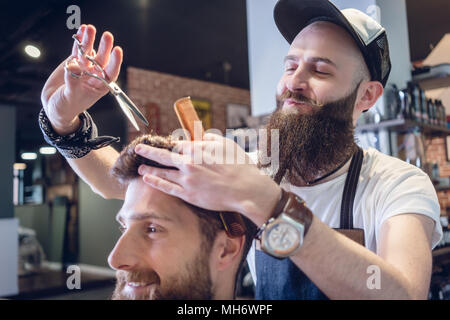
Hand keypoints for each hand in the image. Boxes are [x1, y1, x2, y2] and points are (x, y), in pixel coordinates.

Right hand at [41, 24, 122, 135]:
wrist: (53, 105)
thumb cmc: (65, 107)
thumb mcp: (70, 98)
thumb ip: (72, 83)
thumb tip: (73, 66)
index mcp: (99, 87)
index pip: (110, 73)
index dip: (115, 62)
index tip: (118, 50)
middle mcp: (94, 76)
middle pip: (101, 59)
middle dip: (104, 47)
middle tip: (107, 35)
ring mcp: (83, 68)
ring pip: (88, 52)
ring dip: (89, 40)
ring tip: (90, 28)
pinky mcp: (72, 62)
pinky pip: (76, 50)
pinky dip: (78, 41)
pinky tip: (81, 30)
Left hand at [134, 133, 281, 225]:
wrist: (245, 189)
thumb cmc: (240, 166)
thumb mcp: (227, 144)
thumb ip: (210, 138)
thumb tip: (201, 136)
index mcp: (197, 149)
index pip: (178, 144)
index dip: (171, 144)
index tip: (166, 145)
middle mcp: (188, 163)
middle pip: (163, 156)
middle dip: (149, 151)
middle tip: (139, 149)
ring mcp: (186, 179)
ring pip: (162, 172)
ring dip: (150, 168)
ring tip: (140, 166)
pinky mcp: (188, 194)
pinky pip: (167, 187)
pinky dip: (156, 182)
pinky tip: (148, 178)